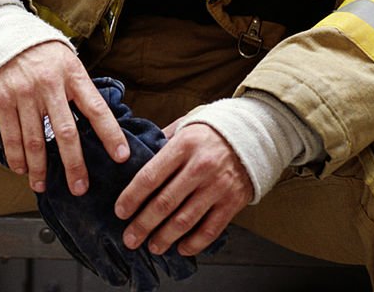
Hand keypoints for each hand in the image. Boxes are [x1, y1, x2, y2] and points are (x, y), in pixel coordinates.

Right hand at [0, 43, 128, 195]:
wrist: (5, 35)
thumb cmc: (44, 56)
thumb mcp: (69, 64)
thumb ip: (81, 91)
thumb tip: (100, 127)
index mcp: (72, 74)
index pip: (96, 108)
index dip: (110, 133)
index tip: (121, 156)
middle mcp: (49, 84)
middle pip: (65, 132)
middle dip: (74, 165)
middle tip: (79, 188)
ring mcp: (24, 93)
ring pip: (35, 141)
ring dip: (40, 169)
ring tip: (43, 186)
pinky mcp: (3, 100)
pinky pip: (11, 136)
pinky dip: (17, 158)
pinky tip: (22, 169)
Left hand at [114, 122, 251, 256]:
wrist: (252, 135)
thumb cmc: (211, 130)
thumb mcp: (184, 125)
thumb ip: (162, 141)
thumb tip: (136, 155)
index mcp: (183, 146)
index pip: (151, 176)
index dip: (132, 196)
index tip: (120, 211)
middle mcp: (200, 167)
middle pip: (165, 202)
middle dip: (144, 224)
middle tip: (130, 238)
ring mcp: (217, 186)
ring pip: (185, 220)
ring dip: (165, 237)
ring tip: (152, 246)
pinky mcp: (232, 202)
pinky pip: (210, 229)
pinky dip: (194, 243)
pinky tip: (181, 248)